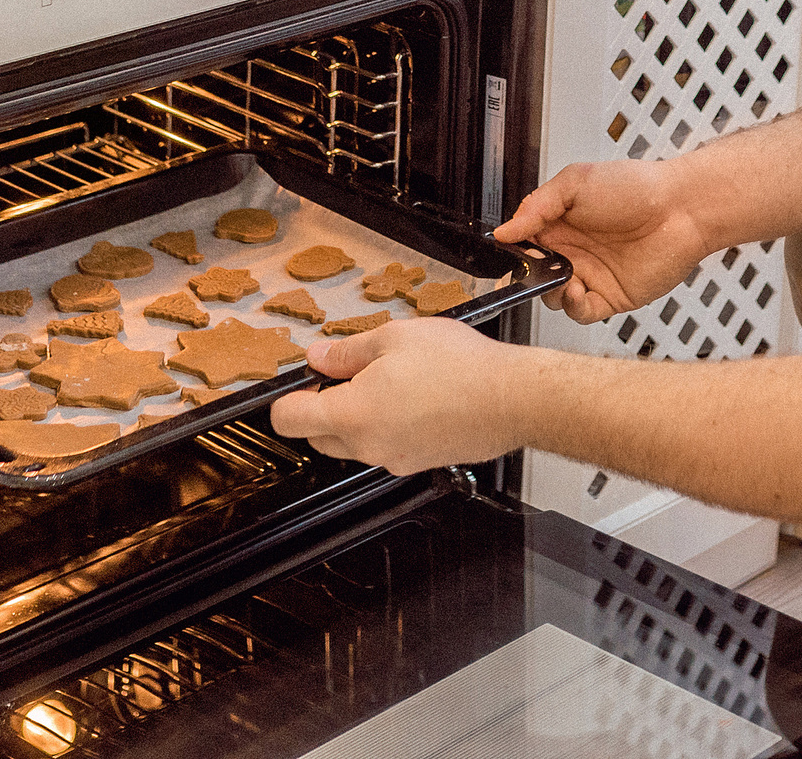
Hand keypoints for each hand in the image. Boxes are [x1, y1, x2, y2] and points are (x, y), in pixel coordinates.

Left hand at [269, 318, 530, 473]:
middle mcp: (367, 446)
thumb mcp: (395, 337)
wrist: (513, 399)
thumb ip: (347, 351)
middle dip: (323, 406)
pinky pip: (387, 447)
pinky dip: (388, 427)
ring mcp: (394, 459)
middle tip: (351, 372)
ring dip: (357, 417)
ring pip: (354, 443)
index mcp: (351, 414)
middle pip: (318, 435)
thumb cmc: (460, 367)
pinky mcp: (419, 463)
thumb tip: (319, 357)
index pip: (288, 419)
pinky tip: (416, 398)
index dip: (287, 396)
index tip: (304, 378)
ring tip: (391, 380)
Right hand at [492, 159, 716, 322]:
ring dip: (548, 291)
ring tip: (560, 276)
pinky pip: (581, 312)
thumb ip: (536, 206)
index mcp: (560, 223)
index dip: (514, 250)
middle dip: (527, 275)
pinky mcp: (610, 297)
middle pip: (534, 274)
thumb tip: (504, 231)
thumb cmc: (636, 187)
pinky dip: (571, 306)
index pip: (524, 244)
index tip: (510, 250)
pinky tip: (574, 290)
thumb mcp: (575, 182)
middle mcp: (574, 251)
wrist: (681, 208)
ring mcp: (591, 275)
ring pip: (552, 297)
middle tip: (534, 265)